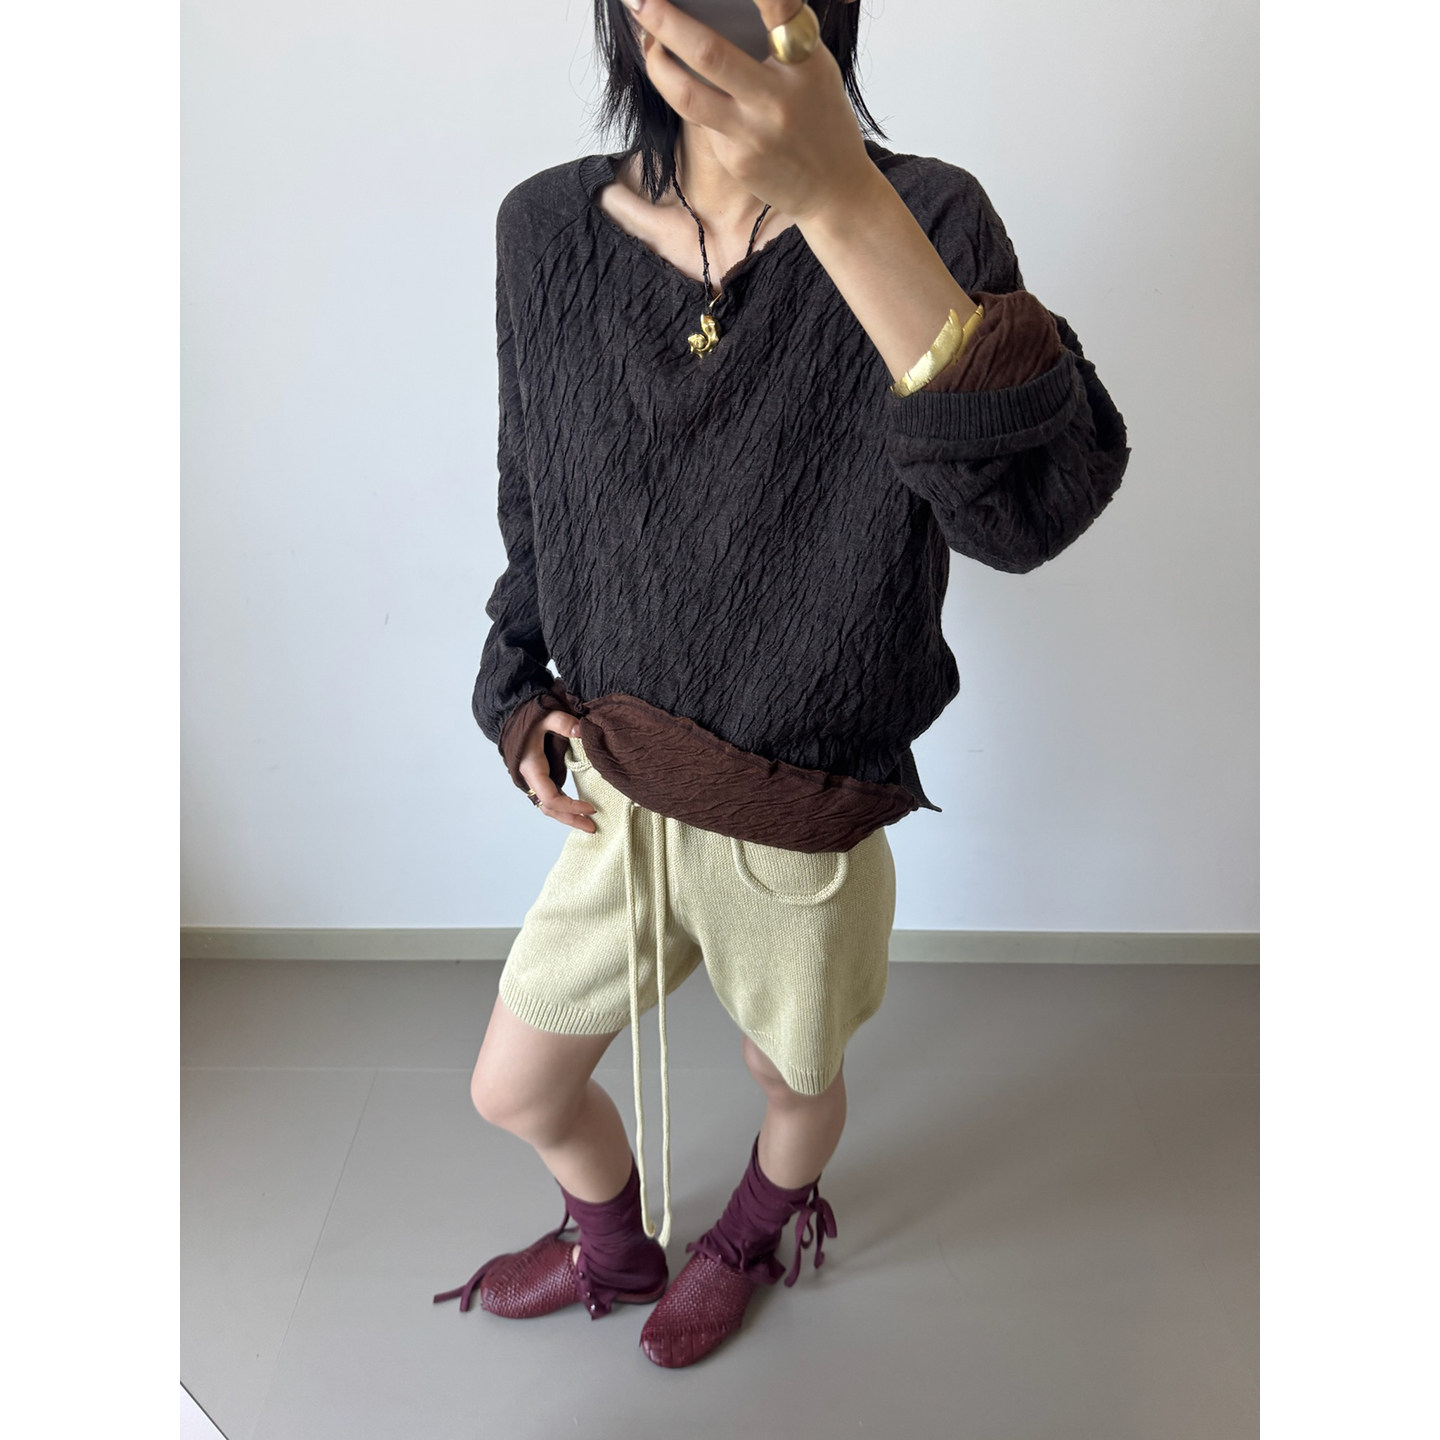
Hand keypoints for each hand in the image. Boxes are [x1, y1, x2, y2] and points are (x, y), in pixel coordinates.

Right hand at [519, 711, 597, 832]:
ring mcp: (535, 781)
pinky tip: (579, 810)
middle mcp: (531, 779)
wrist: (513, 718)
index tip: (591, 808)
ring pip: (550, 807)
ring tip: (588, 824)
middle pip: (550, 809)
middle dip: (571, 819)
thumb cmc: (528, 718)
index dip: (570, 806)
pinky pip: (552, 798)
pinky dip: (564, 807)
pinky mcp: (540, 778)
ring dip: (568, 816)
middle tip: (593, 828)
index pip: (550, 798)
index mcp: (532, 769)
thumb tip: (581, 731)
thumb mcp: (545, 716)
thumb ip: (562, 722)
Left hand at [626, 0, 873, 222]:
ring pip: (687, 94)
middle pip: (710, 53)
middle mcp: (777, 97)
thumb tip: (719, 7)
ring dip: (657, 63)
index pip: (778, 7)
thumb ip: (777, 39)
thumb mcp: (814, 69)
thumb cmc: (819, 118)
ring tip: (646, 39)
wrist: (832, 190)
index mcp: (804, 62)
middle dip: (666, 22)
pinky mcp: (736, 158)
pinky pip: (699, 118)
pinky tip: (674, 74)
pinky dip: (682, 92)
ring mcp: (753, 132)